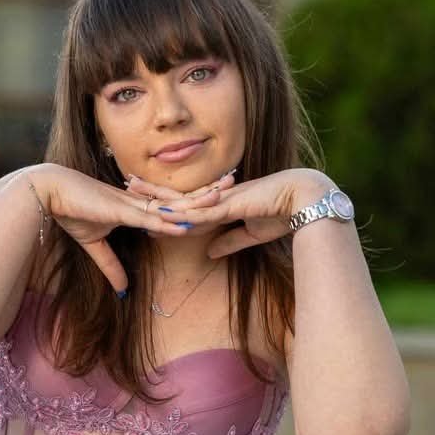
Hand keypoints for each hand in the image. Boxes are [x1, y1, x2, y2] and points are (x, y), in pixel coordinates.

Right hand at [28, 163, 231, 293]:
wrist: (48, 194)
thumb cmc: (70, 211)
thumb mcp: (94, 245)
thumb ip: (110, 266)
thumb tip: (122, 289)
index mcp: (135, 205)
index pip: (170, 204)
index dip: (192, 201)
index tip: (214, 198)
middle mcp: (138, 201)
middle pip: (178, 199)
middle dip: (204, 193)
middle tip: (232, 183)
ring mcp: (130, 203)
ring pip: (170, 205)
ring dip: (195, 203)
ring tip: (222, 198)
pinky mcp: (119, 209)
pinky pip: (149, 216)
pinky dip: (168, 221)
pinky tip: (186, 223)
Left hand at [127, 168, 331, 258]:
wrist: (305, 200)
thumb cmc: (283, 214)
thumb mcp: (250, 234)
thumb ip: (229, 242)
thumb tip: (209, 253)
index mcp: (222, 204)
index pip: (187, 204)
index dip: (167, 202)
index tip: (145, 199)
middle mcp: (218, 198)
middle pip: (179, 195)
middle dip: (154, 190)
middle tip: (128, 182)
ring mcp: (223, 199)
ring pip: (184, 199)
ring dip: (159, 196)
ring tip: (135, 191)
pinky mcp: (232, 204)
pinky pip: (201, 210)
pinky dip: (182, 212)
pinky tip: (163, 212)